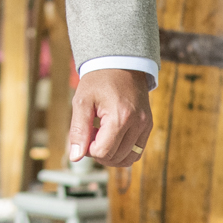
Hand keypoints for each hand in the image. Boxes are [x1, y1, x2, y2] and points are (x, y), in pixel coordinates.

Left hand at [65, 67, 152, 187]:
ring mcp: (146, 126)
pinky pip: (137, 151)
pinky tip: (111, 137)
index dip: (88, 150)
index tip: (83, 134)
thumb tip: (75, 157)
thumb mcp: (81, 101)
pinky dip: (123, 151)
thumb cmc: (97, 81)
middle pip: (115, 157)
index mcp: (120, 117)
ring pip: (128, 159)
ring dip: (111, 154)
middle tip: (90, 133)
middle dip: (98, 152)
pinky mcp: (148, 126)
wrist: (120, 64)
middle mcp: (137, 124)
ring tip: (100, 134)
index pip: (103, 152)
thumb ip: (78, 130)